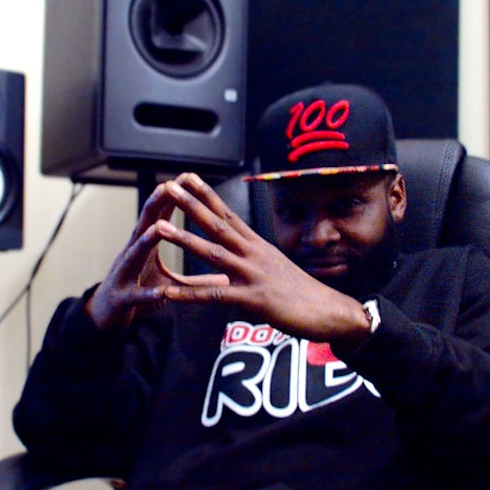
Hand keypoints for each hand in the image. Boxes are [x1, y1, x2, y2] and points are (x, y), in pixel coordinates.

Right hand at [85, 177, 228, 330]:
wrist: (105, 316)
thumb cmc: (136, 293)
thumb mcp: (166, 283)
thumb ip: (193, 280)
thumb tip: (223, 276)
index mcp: (144, 249)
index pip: (158, 218)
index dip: (170, 199)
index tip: (184, 178)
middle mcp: (132, 255)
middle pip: (143, 227)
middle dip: (153, 206)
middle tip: (166, 187)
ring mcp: (124, 275)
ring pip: (134, 255)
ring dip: (146, 241)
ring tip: (157, 228)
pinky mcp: (122, 299)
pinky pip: (136, 296)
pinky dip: (148, 294)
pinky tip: (161, 292)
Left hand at [156, 174, 372, 345]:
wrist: (330, 311)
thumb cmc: (302, 293)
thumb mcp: (274, 267)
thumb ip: (252, 258)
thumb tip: (237, 252)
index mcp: (258, 245)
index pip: (228, 214)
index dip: (208, 195)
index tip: (189, 178)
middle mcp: (254, 254)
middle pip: (218, 224)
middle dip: (192, 204)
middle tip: (170, 186)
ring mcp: (253, 275)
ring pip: (213, 253)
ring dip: (185, 239)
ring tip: (160, 227)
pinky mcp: (252, 300)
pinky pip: (215, 296)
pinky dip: (189, 295)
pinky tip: (168, 293)